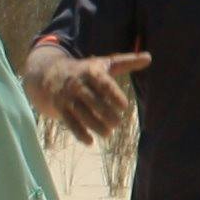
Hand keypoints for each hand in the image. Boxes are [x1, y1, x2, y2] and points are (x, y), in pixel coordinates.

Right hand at [32, 45, 148, 138]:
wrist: (50, 74)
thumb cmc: (86, 70)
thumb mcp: (104, 63)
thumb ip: (127, 62)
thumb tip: (149, 57)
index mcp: (91, 72)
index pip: (104, 84)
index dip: (114, 95)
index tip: (124, 107)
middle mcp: (77, 84)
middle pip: (93, 101)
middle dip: (105, 113)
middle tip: (118, 123)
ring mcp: (67, 97)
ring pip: (81, 113)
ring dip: (94, 125)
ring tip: (108, 133)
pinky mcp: (60, 108)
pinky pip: (69, 122)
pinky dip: (79, 133)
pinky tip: (90, 142)